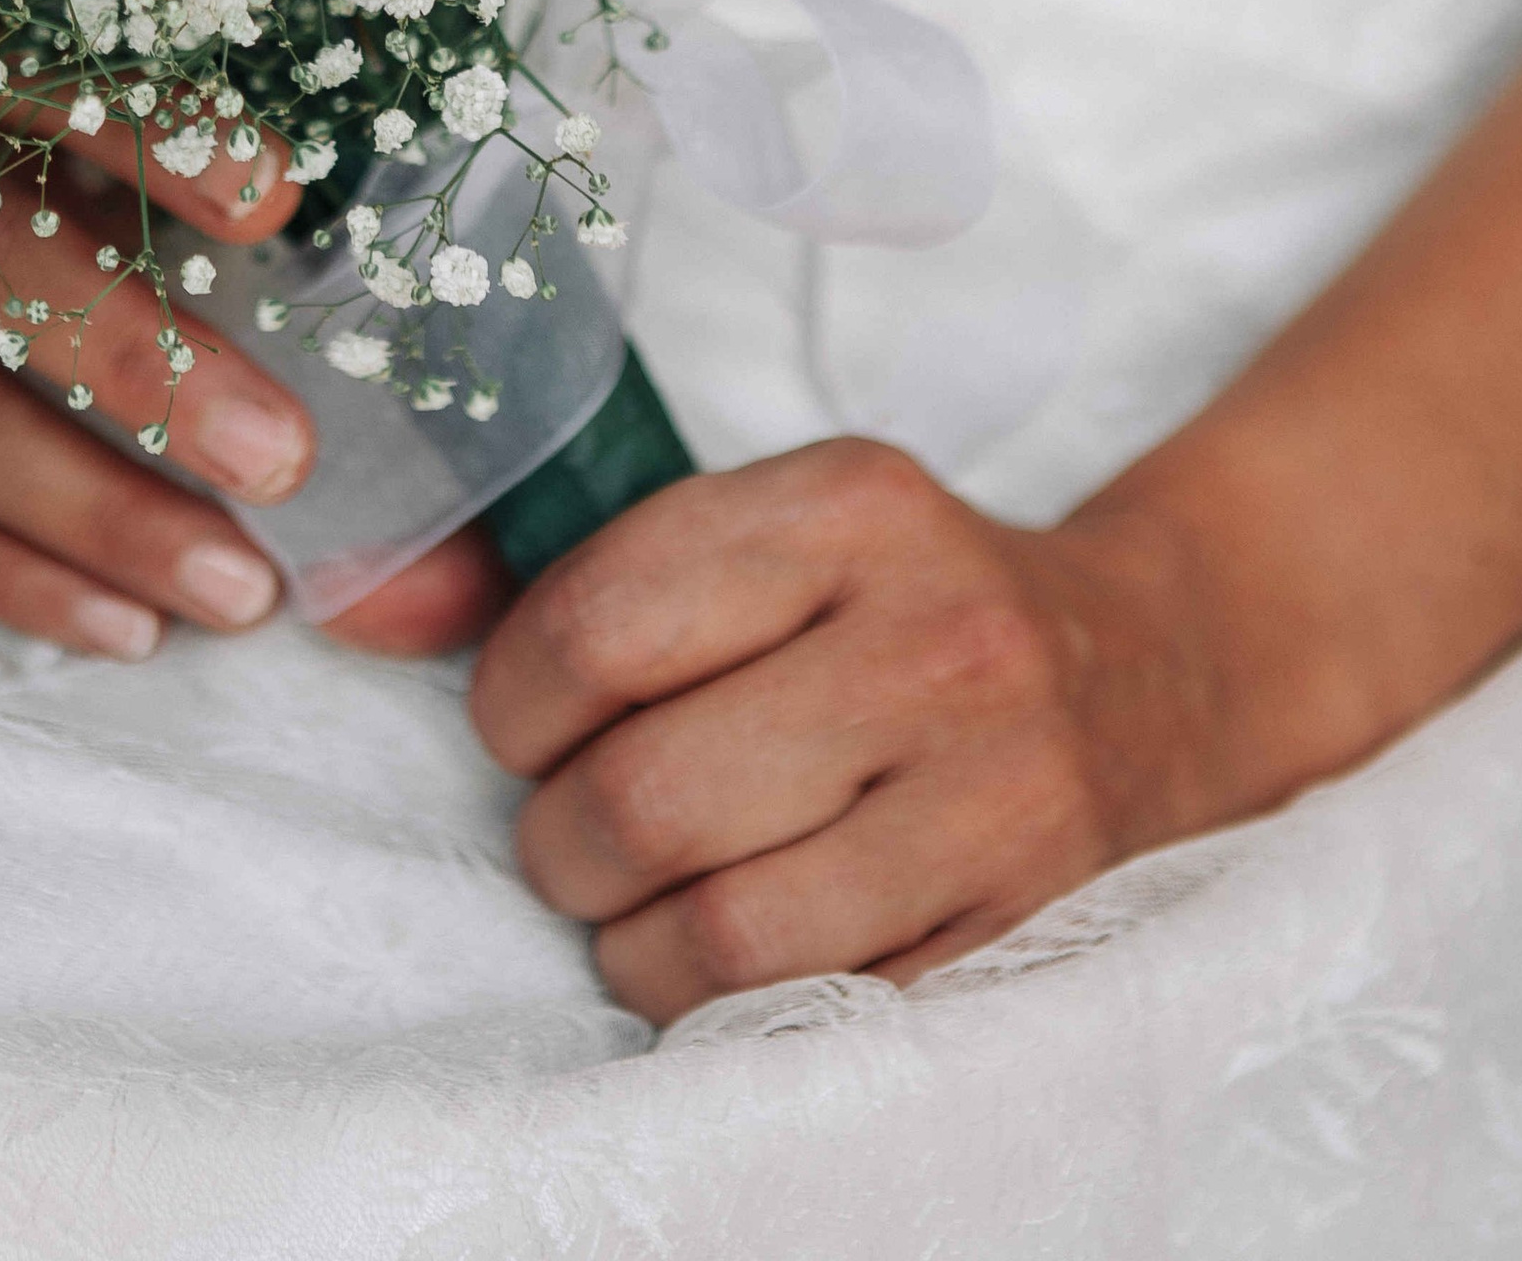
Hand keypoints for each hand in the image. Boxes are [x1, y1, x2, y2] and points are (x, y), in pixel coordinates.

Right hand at [0, 115, 502, 660]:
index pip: (34, 73)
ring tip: (237, 588)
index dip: (153, 134)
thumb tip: (303, 213)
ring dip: (94, 514)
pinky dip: (5, 575)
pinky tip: (128, 627)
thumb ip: (129, 121)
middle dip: (134, 367)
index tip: (274, 199)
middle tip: (278, 457)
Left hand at [469, 435, 1247, 1021]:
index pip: (603, 625)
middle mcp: (935, 642)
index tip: (516, 725)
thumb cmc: (905, 596)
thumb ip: (607, 565)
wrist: (1149, 668)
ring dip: (629, 946)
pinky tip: (722, 951)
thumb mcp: (781, 518)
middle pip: (647, 798)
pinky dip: (727, 1009)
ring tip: (633, 905)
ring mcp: (995, 795)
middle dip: (558, 842)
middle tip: (565, 832)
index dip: (513, 701)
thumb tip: (372, 610)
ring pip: (722, 936)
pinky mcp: (1029, 925)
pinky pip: (815, 1013)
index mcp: (851, 508)